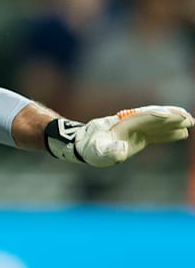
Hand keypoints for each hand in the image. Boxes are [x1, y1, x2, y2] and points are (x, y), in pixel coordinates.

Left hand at [46, 106, 194, 166]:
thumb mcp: (96, 152)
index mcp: (121, 124)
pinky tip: (182, 133)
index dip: (154, 116)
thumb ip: (108, 151)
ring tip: (191, 121)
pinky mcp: (138, 136)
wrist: (83, 145)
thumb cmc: (89, 149)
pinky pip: (156, 132)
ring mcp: (135, 129)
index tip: (168, 115)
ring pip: (157, 123)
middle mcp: (130, 124)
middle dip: (170, 116)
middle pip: (153, 117)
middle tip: (187, 117)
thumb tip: (122, 149)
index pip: (141, 118)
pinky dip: (169, 132)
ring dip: (173, 122)